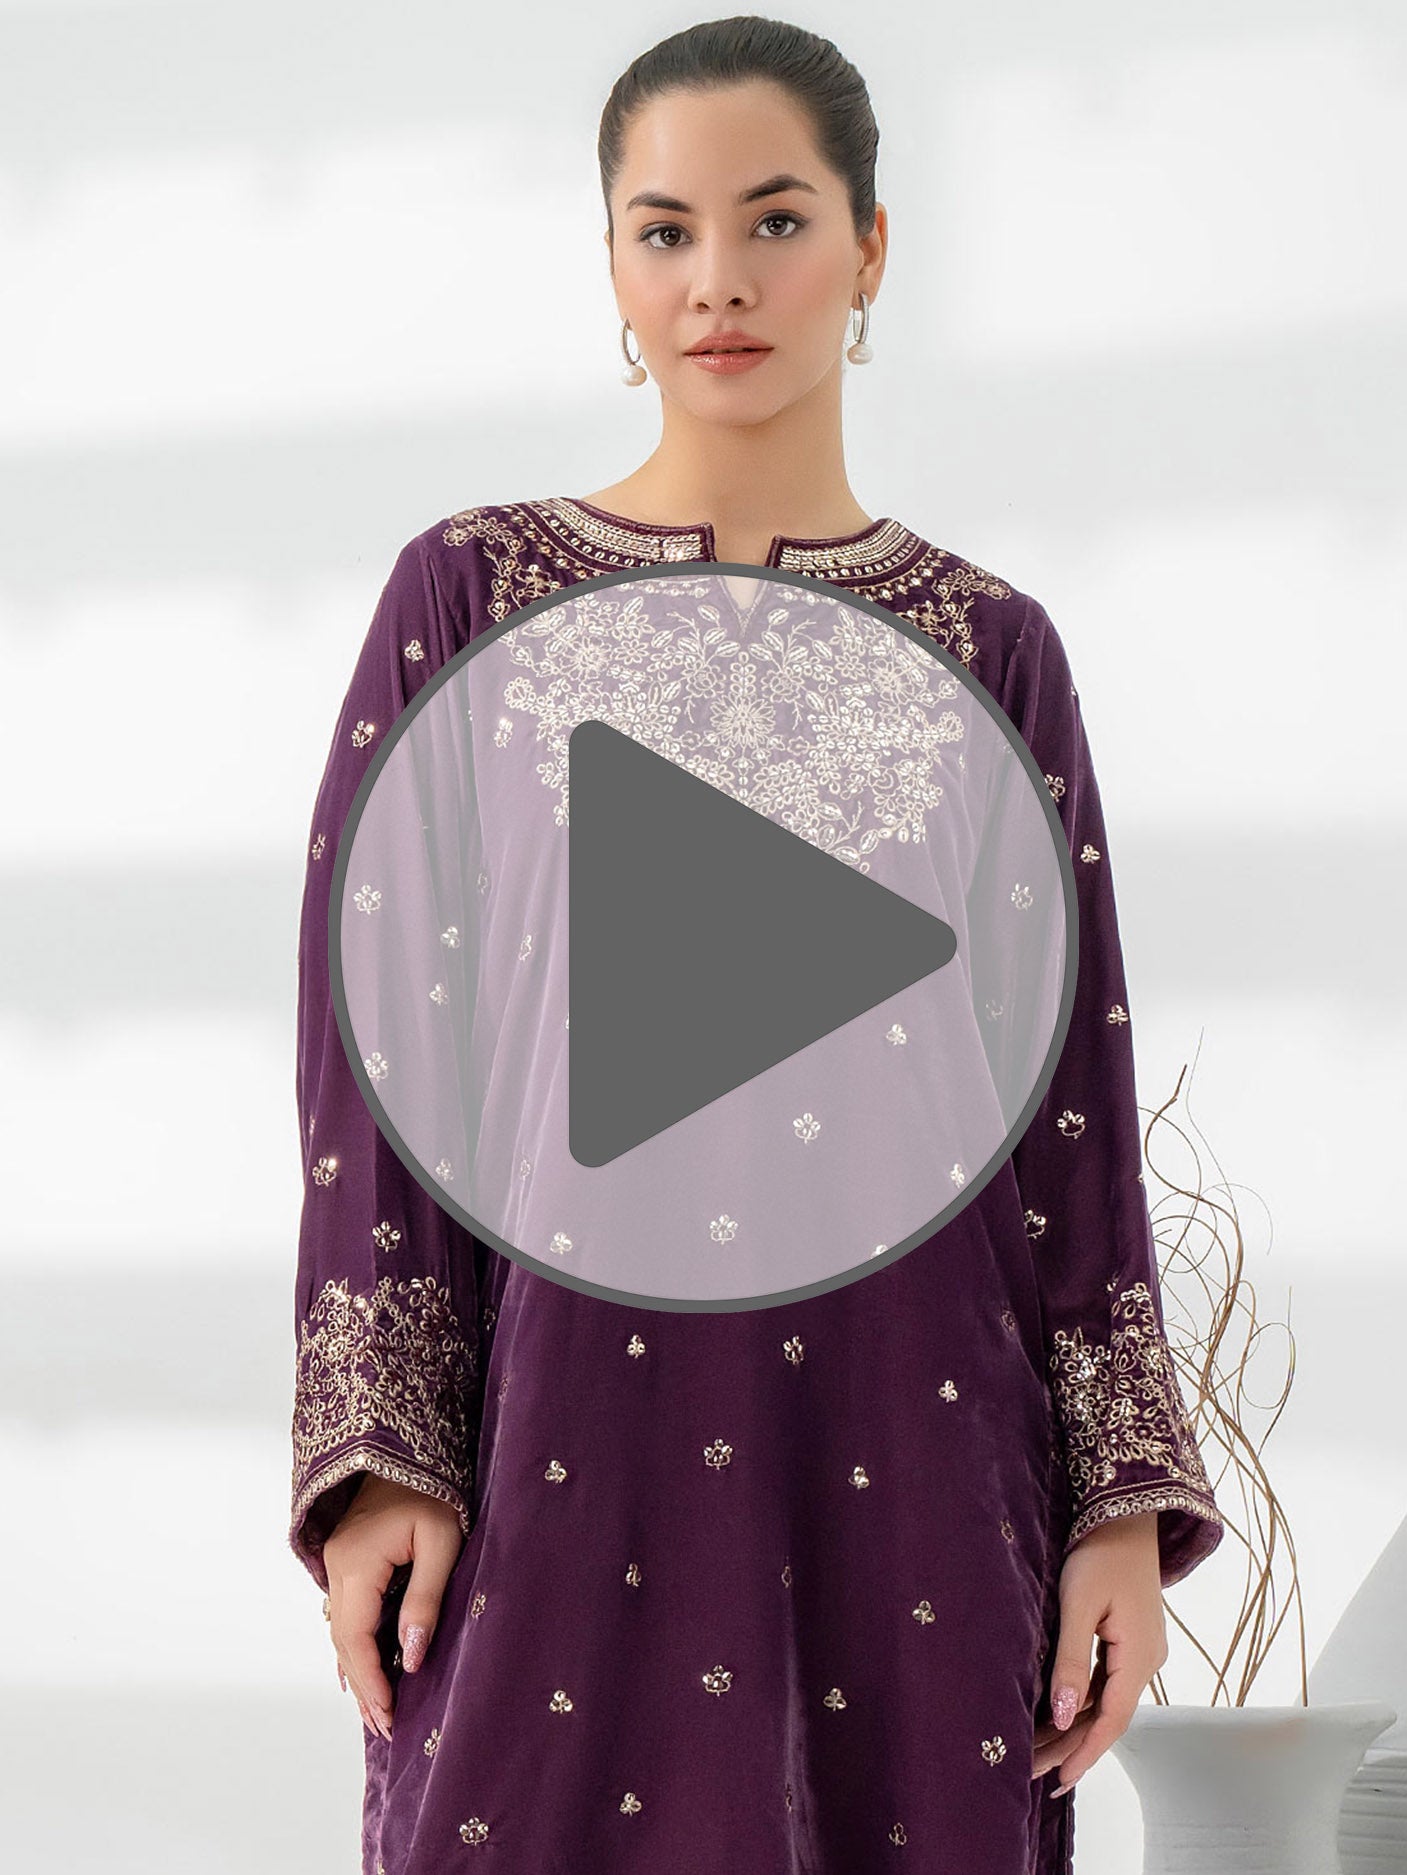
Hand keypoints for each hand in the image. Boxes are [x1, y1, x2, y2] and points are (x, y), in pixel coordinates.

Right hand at [322, 1473, 464, 1742]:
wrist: (412, 1446)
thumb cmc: (435, 1489)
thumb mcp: (442, 1541)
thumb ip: (425, 1597)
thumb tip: (412, 1655)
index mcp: (357, 1561)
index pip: (356, 1637)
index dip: (371, 1681)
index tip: (391, 1717)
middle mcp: (338, 1563)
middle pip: (344, 1639)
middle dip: (364, 1686)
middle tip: (386, 1728)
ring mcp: (339, 1559)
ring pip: (342, 1627)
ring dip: (358, 1669)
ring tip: (377, 1711)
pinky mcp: (349, 1556)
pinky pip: (347, 1610)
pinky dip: (355, 1643)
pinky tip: (363, 1669)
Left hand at [1031, 1510, 1166, 1795]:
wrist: (1127, 1515)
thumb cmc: (1100, 1553)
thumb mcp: (1079, 1604)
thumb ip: (1071, 1660)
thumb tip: (1061, 1714)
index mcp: (1139, 1657)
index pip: (1110, 1720)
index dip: (1084, 1753)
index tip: (1058, 1780)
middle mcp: (1147, 1660)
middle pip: (1107, 1716)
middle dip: (1072, 1745)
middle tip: (1034, 1773)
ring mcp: (1142, 1650)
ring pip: (1107, 1701)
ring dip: (1076, 1726)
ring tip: (1041, 1752)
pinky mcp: (1131, 1638)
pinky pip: (1108, 1682)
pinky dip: (1084, 1701)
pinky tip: (1062, 1713)